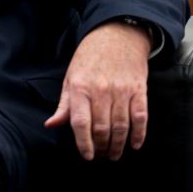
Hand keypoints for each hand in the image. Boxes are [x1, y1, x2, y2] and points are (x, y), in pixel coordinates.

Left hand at [45, 20, 151, 160]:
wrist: (117, 37)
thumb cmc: (89, 59)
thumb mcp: (70, 78)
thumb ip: (64, 105)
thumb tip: (51, 124)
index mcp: (80, 88)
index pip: (80, 122)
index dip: (83, 143)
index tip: (86, 155)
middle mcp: (101, 91)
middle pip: (102, 128)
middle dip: (101, 147)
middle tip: (100, 155)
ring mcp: (122, 91)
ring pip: (121, 126)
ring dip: (118, 144)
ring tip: (114, 154)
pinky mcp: (139, 91)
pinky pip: (140, 117)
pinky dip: (139, 134)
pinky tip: (135, 144)